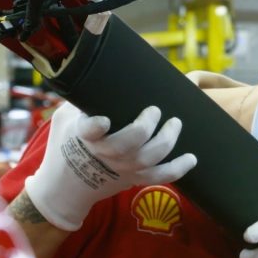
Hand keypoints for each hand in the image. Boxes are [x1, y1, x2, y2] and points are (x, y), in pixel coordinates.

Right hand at [24, 102, 195, 230]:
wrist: (65, 187)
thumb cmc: (67, 143)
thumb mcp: (66, 118)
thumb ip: (82, 99)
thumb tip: (100, 69)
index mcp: (84, 136)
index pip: (88, 131)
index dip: (96, 127)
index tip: (104, 120)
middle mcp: (104, 153)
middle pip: (126, 145)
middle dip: (145, 127)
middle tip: (154, 111)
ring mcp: (121, 168)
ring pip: (147, 159)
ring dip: (166, 141)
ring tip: (175, 123)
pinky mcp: (133, 178)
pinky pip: (159, 177)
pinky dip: (177, 169)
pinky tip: (191, 158)